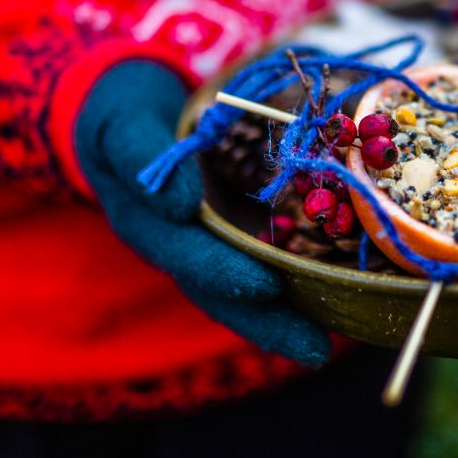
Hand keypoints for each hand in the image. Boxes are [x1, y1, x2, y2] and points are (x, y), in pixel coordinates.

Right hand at [75, 61, 330, 365]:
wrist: (126, 110)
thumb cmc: (122, 112)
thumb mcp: (121, 122)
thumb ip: (139, 152)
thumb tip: (178, 202)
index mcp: (146, 225)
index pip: (187, 256)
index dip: (225, 273)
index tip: (266, 285)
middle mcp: (177, 245)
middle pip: (222, 293)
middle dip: (268, 321)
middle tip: (315, 348)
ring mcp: (204, 245)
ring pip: (244, 292)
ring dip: (285, 319)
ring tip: (327, 347)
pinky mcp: (230, 235)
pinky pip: (264, 265)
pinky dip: (296, 287)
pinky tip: (337, 299)